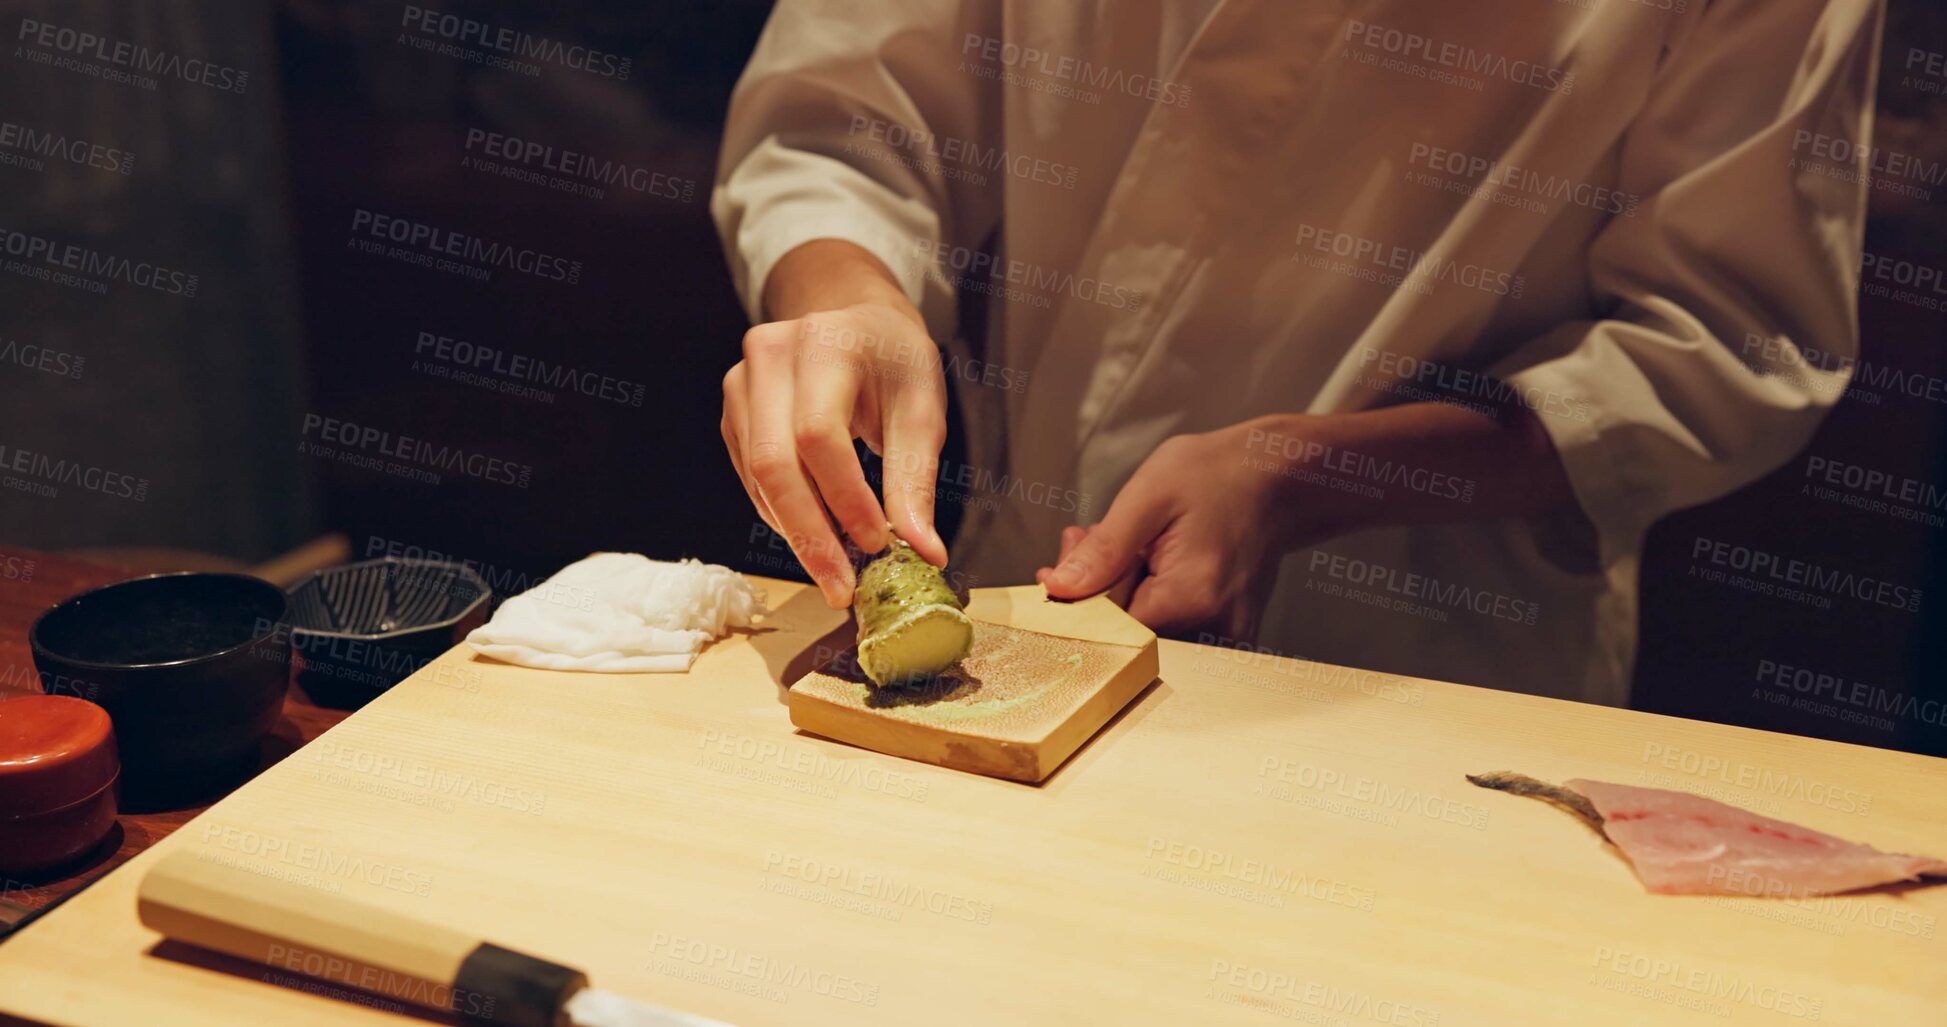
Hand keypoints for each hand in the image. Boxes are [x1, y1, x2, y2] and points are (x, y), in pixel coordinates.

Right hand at [721, 299, 948, 606]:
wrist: (853, 321)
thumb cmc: (894, 362)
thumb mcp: (922, 408)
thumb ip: (915, 479)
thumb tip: (924, 553)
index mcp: (825, 343)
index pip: (819, 434)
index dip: (845, 497)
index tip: (877, 544)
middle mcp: (770, 357)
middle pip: (775, 463)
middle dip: (810, 535)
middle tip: (842, 588)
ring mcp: (741, 383)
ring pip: (758, 478)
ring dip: (797, 533)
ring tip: (837, 570)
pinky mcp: (732, 413)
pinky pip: (751, 478)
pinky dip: (784, 515)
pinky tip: (816, 536)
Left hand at [1036, 418, 1342, 641]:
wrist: (1280, 478)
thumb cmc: (1219, 475)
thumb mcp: (1149, 496)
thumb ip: (1103, 550)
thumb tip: (1059, 588)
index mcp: (1192, 597)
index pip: (1108, 624)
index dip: (1080, 592)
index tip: (1074, 551)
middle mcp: (1213, 628)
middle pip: (1126, 630)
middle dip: (1098, 585)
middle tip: (1090, 536)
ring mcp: (1226, 636)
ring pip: (1144, 627)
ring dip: (1121, 588)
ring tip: (1130, 542)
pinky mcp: (1227, 633)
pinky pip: (1169, 624)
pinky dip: (1148, 594)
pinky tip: (1149, 559)